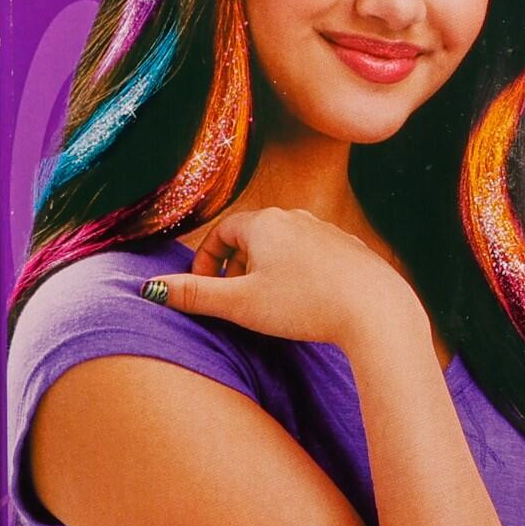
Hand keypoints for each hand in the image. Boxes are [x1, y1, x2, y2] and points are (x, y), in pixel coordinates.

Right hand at [146, 208, 426, 354]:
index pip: (223, 231)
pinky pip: (311, 256)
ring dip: (267, 272)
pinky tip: (304, 303)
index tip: (205, 291)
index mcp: (267, 222)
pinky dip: (297, 275)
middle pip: (253, 237)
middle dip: (237, 268)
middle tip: (236, 302)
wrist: (373, 308)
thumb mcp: (239, 304)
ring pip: (283, 247)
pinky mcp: (350, 248)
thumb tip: (151, 289)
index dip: (206, 261)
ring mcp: (327, 230)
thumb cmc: (303, 304)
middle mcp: (298, 217)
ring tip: (268, 306)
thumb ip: (194, 294)